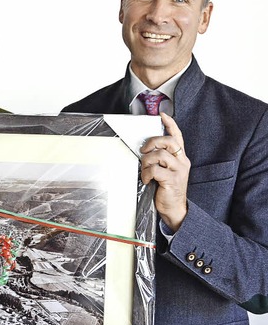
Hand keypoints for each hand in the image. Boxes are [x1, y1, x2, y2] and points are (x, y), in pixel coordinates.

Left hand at [140, 113, 189, 231]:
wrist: (174, 209)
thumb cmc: (166, 189)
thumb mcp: (165, 171)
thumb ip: (160, 159)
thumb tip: (144, 149)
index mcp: (180, 157)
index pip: (177, 136)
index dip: (170, 124)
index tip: (162, 115)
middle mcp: (182, 161)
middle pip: (168, 141)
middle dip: (153, 142)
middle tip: (143, 150)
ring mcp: (178, 171)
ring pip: (160, 155)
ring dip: (147, 161)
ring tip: (145, 170)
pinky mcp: (172, 180)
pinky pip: (155, 170)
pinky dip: (147, 173)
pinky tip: (147, 180)